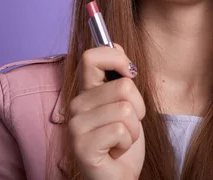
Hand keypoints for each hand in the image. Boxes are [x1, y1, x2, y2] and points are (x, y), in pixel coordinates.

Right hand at [68, 44, 145, 179]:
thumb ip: (118, 76)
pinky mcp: (83, 147)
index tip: (130, 72)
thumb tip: (117, 45)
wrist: (119, 176)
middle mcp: (75, 106)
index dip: (117, 57)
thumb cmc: (123, 141)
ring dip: (134, 128)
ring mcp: (76, 127)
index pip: (92, 56)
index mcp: (84, 92)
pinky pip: (122, 130)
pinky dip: (128, 143)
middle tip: (127, 124)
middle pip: (123, 86)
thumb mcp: (125, 102)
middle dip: (138, 107)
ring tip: (121, 139)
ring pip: (126, 109)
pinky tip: (116, 151)